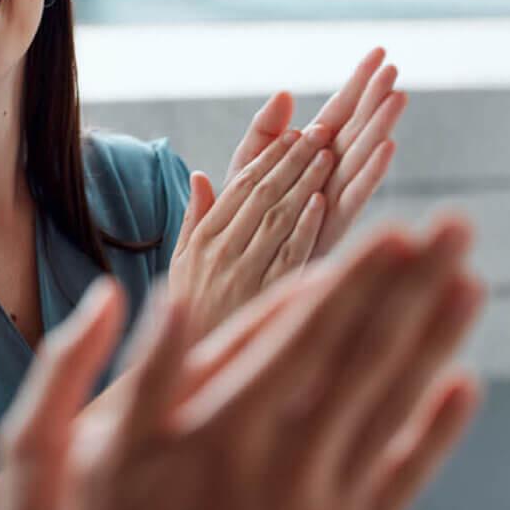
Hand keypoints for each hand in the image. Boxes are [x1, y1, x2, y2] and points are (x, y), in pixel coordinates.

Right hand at [0, 216, 485, 509]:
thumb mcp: (84, 455)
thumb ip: (136, 376)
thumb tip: (167, 297)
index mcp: (221, 431)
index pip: (304, 338)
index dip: (353, 281)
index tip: (395, 230)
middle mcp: (283, 465)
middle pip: (365, 358)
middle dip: (414, 286)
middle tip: (455, 224)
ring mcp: (321, 507)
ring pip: (395, 408)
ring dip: (438, 340)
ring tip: (471, 280)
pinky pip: (403, 480)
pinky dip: (437, 432)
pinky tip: (463, 387)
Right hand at [170, 121, 336, 333]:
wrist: (185, 378)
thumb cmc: (190, 318)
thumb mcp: (180, 266)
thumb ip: (193, 219)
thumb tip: (201, 175)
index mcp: (201, 242)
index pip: (239, 187)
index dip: (268, 157)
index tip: (293, 132)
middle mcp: (221, 254)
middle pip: (262, 195)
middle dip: (293, 160)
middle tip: (321, 131)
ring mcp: (244, 275)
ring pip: (279, 218)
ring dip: (305, 182)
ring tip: (329, 153)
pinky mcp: (266, 298)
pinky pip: (289, 255)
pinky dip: (307, 225)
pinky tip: (323, 201)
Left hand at [226, 47, 407, 257]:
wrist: (227, 290)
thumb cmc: (239, 230)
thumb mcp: (245, 172)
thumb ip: (263, 136)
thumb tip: (285, 94)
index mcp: (309, 163)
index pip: (339, 116)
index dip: (358, 85)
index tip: (380, 52)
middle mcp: (328, 182)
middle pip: (356, 133)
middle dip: (375, 100)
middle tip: (395, 66)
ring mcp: (332, 206)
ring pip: (360, 160)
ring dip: (379, 129)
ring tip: (397, 97)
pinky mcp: (329, 233)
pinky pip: (351, 200)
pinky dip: (368, 174)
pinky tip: (386, 148)